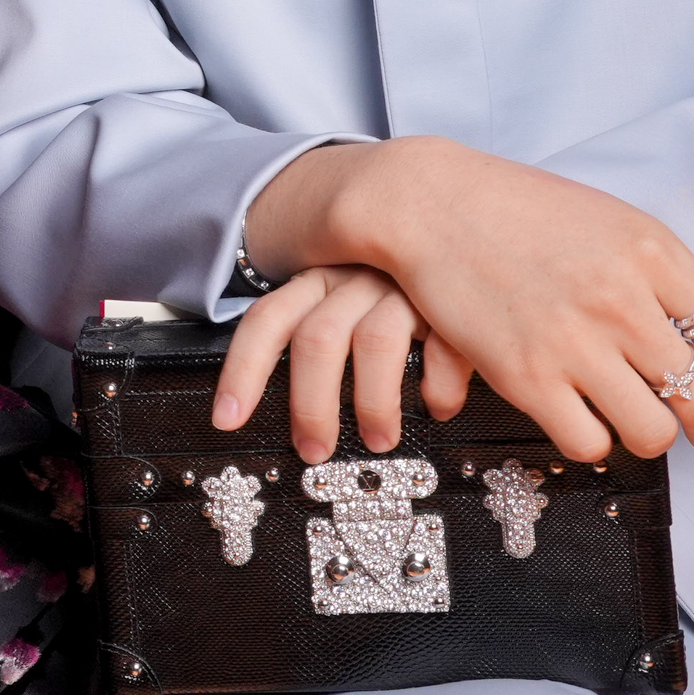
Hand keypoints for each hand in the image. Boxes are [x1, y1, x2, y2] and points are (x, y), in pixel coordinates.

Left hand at [212, 264, 482, 462]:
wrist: (466, 243)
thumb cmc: (397, 297)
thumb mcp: (348, 309)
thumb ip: (321, 345)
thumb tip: (293, 420)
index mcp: (318, 280)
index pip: (266, 319)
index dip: (242, 370)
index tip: (227, 419)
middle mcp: (355, 276)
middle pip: (317, 338)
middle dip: (311, 405)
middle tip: (315, 451)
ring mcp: (405, 284)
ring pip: (373, 342)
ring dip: (373, 404)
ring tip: (379, 441)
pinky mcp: (455, 295)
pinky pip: (441, 345)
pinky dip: (438, 388)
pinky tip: (438, 407)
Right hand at [247, 138, 693, 463]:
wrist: (430, 203)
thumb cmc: (526, 210)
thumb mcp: (620, 227)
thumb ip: (692, 282)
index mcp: (652, 253)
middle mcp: (620, 300)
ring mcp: (572, 341)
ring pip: (655, 433)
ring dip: (657, 437)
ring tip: (640, 421)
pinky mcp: (524, 375)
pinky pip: (591, 444)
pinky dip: (596, 442)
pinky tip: (584, 417)